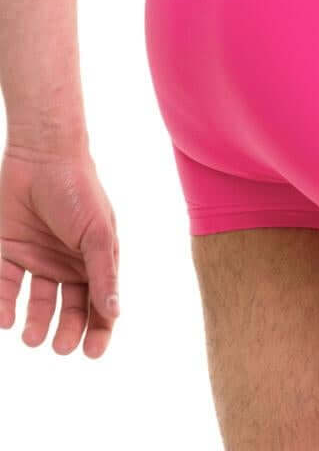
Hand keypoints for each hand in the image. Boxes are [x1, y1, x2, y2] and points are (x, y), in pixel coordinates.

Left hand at [0, 142, 119, 355]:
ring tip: (31, 338)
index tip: (91, 352)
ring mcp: (37, 259)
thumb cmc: (81, 192)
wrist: (42, 158)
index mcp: (96, 258)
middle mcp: (67, 263)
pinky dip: (4, 305)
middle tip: (61, 347)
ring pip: (37, 303)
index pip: (101, 301)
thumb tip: (115, 312)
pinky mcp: (7, 252)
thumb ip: (103, 274)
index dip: (100, 328)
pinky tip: (6, 319)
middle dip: (68, 330)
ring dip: (36, 323)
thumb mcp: (98, 234)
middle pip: (70, 307)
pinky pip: (4, 286)